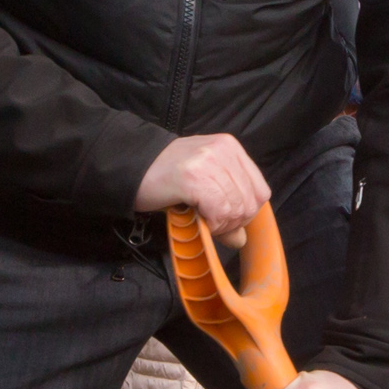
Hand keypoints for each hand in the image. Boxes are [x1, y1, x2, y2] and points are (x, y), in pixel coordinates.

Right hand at [134, 133, 270, 236]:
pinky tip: (195, 217)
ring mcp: (209, 161)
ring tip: (199, 217)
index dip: (245, 213)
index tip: (223, 218)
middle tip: (208, 221)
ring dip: (219, 224)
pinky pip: (219, 211)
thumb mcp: (203, 184)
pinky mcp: (194, 177)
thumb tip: (241, 240)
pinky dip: (210, 223)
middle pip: (250, 203)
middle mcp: (223, 150)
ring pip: (236, 209)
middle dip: (232, 222)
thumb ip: (227, 205)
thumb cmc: (165, 176)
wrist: (129, 166)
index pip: (260, 191)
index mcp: (230, 148)